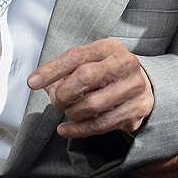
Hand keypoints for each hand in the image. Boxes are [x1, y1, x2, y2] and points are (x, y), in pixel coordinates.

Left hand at [27, 37, 153, 137]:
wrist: (144, 84)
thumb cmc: (109, 72)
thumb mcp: (90, 61)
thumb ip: (66, 70)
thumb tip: (40, 83)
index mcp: (109, 47)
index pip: (76, 56)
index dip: (52, 70)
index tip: (33, 82)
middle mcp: (125, 64)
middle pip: (86, 77)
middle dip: (63, 93)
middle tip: (56, 101)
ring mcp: (133, 87)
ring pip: (93, 104)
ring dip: (72, 112)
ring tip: (67, 112)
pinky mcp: (136, 109)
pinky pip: (102, 124)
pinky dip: (79, 130)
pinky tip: (67, 129)